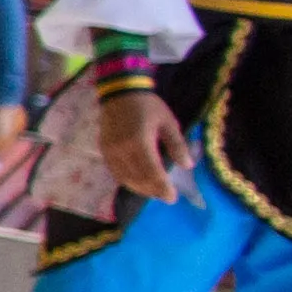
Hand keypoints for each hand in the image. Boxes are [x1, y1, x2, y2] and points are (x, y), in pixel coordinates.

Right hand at [100, 86, 191, 203]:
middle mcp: (123, 150)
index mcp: (140, 142)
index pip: (152, 172)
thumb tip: (187, 165)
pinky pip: (115, 172)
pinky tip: (138, 182)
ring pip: (125, 178)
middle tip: (166, 197)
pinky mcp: (104, 150)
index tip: (173, 198)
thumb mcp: (168, 122)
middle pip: (138, 179)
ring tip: (154, 192)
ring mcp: (111, 152)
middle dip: (153, 191)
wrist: (120, 93)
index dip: (163, 188)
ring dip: (140, 188)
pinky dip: (127, 181)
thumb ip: (177, 145)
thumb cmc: (148, 106)